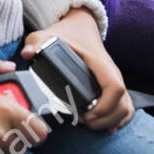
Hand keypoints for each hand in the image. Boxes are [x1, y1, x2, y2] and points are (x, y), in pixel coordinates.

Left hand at [20, 7, 134, 133]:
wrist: (81, 27)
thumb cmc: (67, 34)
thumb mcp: (49, 35)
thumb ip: (37, 42)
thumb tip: (27, 53)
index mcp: (100, 63)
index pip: (114, 87)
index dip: (103, 106)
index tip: (85, 116)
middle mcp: (111, 73)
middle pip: (122, 104)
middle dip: (104, 119)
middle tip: (83, 122)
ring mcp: (115, 80)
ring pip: (126, 108)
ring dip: (112, 121)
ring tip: (91, 124)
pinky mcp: (114, 86)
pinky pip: (126, 107)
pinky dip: (119, 120)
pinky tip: (106, 126)